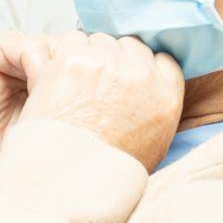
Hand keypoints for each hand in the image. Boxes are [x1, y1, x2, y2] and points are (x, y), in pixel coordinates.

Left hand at [22, 32, 184, 171]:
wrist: (69, 182)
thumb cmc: (105, 172)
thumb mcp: (152, 144)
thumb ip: (155, 109)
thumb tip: (149, 91)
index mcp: (166, 95)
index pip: (161, 59)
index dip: (139, 66)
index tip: (124, 77)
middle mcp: (140, 75)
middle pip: (128, 45)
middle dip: (112, 59)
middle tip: (92, 82)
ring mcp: (106, 64)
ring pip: (98, 40)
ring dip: (87, 54)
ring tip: (72, 83)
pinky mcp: (73, 60)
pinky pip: (70, 40)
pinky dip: (62, 54)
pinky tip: (56, 77)